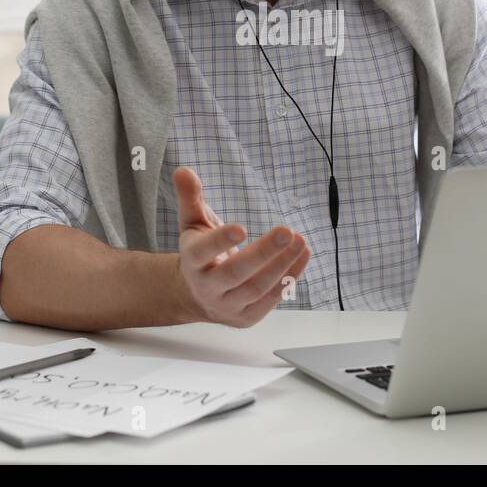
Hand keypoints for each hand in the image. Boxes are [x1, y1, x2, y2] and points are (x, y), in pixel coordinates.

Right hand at [172, 167, 309, 327]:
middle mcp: (206, 288)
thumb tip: (184, 170)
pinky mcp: (247, 316)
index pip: (201, 253)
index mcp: (191, 262)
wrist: (199, 295)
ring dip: (282, 264)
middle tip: (286, 230)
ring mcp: (227, 305)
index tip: (242, 227)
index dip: (220, 241)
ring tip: (300, 241)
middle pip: (235, 272)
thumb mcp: (193, 223)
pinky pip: (271, 299)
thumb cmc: (201, 252)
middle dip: (263, 252)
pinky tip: (302, 256)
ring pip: (257, 288)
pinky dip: (290, 277)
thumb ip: (190, 197)